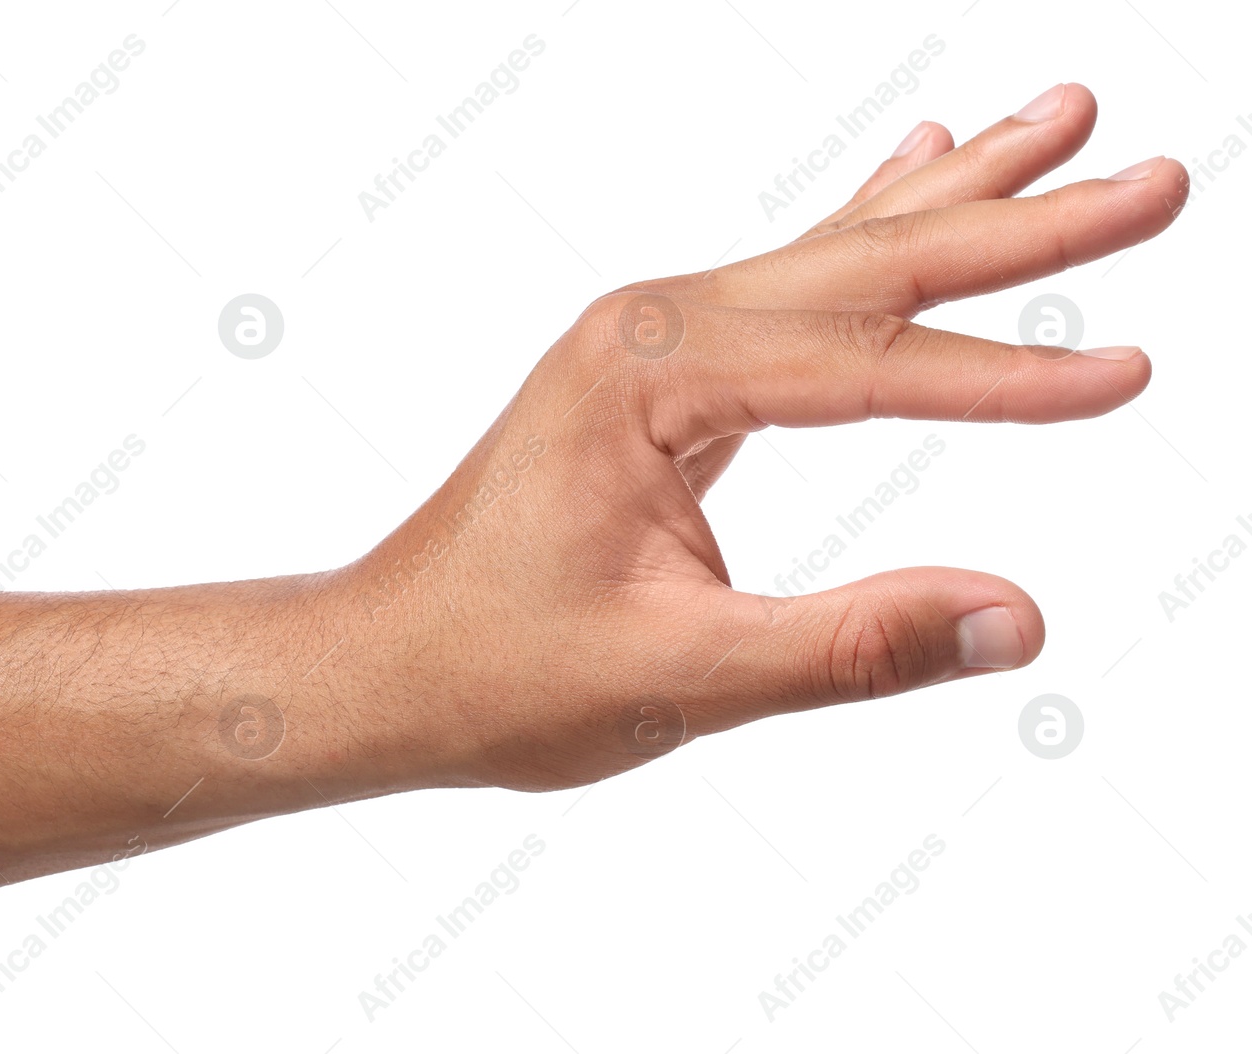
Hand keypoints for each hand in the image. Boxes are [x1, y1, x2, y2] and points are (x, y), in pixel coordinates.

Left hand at [338, 83, 1186, 791]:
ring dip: (955, 201)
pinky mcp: (658, 369)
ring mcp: (652, 339)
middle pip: (866, 265)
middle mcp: (652, 327)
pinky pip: (789, 284)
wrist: (387, 664)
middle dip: (1018, 227)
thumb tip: (1018, 618)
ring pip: (834, 255)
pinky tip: (917, 168)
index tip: (1133, 374)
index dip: (1007, 378)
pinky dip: (866, 229)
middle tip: (1158, 179)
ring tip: (1063, 122)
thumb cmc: (499, 672)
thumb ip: (849, 648)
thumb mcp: (678, 678)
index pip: (865, 368)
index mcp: (651, 379)